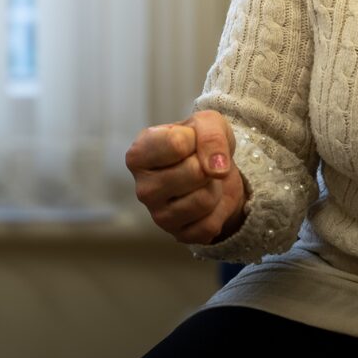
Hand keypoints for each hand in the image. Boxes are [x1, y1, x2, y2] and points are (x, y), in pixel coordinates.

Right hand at [124, 110, 246, 243]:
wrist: (215, 171)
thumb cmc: (200, 142)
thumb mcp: (207, 123)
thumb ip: (210, 135)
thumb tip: (216, 169)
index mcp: (138, 155)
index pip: (177, 144)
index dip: (196, 139)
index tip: (192, 141)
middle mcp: (142, 188)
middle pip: (194, 173)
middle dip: (209, 166)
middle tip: (201, 164)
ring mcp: (158, 216)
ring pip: (204, 200)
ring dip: (215, 187)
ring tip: (204, 182)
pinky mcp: (178, 235)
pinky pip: (210, 225)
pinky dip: (218, 210)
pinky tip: (206, 202)